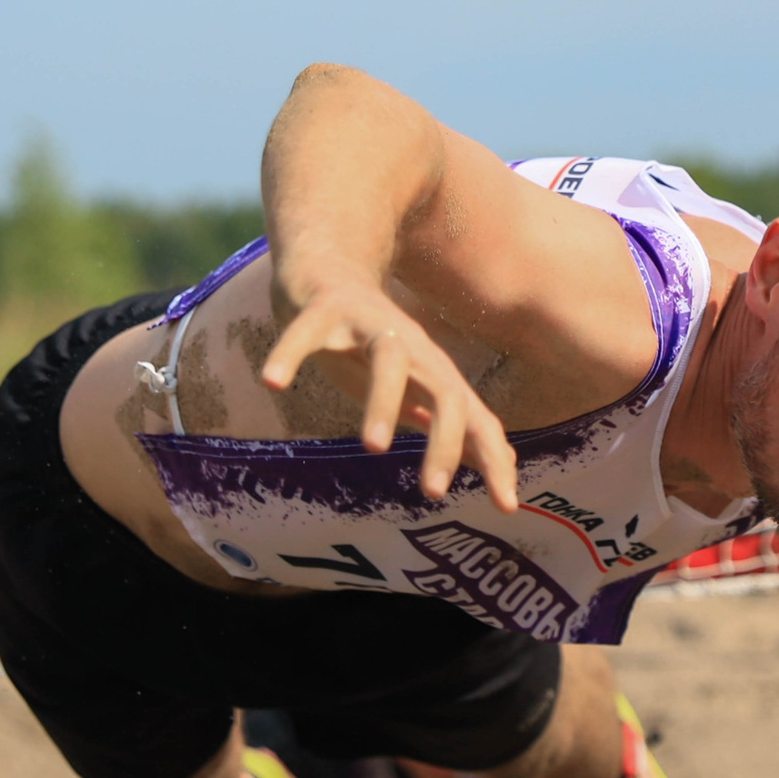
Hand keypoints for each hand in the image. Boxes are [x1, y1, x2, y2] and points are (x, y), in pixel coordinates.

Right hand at [259, 276, 518, 509]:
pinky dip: (290, 355)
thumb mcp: (412, 388)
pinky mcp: (322, 309)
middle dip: (445, 442)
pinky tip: (272, 381)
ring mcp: (367, 324)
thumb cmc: (369, 345)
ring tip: (375, 447)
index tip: (506, 507)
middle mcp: (411, 348)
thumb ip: (447, 423)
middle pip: (444, 391)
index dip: (493, 459)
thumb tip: (496, 460)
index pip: (476, 418)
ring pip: (388, 359)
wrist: (327, 270)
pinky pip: (305, 332)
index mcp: (433, 372)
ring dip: (383, 402)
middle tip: (433, 493)